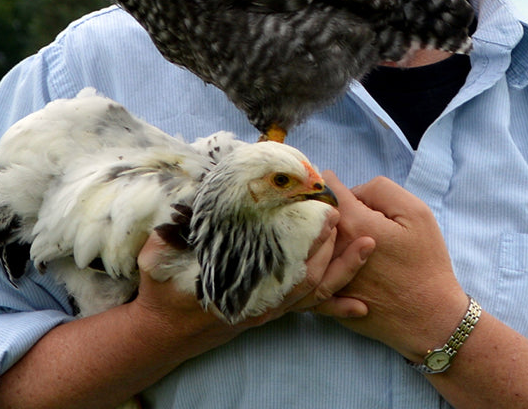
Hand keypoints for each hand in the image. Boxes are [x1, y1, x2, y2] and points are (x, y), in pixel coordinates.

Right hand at [134, 209, 374, 331]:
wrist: (162, 332)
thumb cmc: (162, 289)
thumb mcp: (160, 254)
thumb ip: (175, 227)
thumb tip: (190, 195)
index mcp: (236, 284)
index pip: (279, 264)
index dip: (304, 242)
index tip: (321, 213)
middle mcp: (258, 301)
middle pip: (306, 277)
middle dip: (330, 248)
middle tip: (343, 217)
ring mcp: (267, 309)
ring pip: (313, 294)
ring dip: (342, 272)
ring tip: (367, 247)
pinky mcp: (271, 313)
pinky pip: (309, 309)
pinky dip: (335, 306)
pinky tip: (359, 306)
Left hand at [315, 172, 469, 361]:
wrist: (429, 318)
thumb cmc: (426, 264)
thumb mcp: (415, 213)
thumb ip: (378, 190)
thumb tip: (351, 190)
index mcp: (352, 223)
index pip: (325, 186)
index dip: (336, 184)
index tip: (347, 193)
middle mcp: (331, 248)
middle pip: (314, 214)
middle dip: (328, 209)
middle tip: (351, 218)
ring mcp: (324, 276)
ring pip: (311, 242)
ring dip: (323, 236)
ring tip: (347, 240)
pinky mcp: (325, 298)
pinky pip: (315, 270)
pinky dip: (323, 262)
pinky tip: (342, 264)